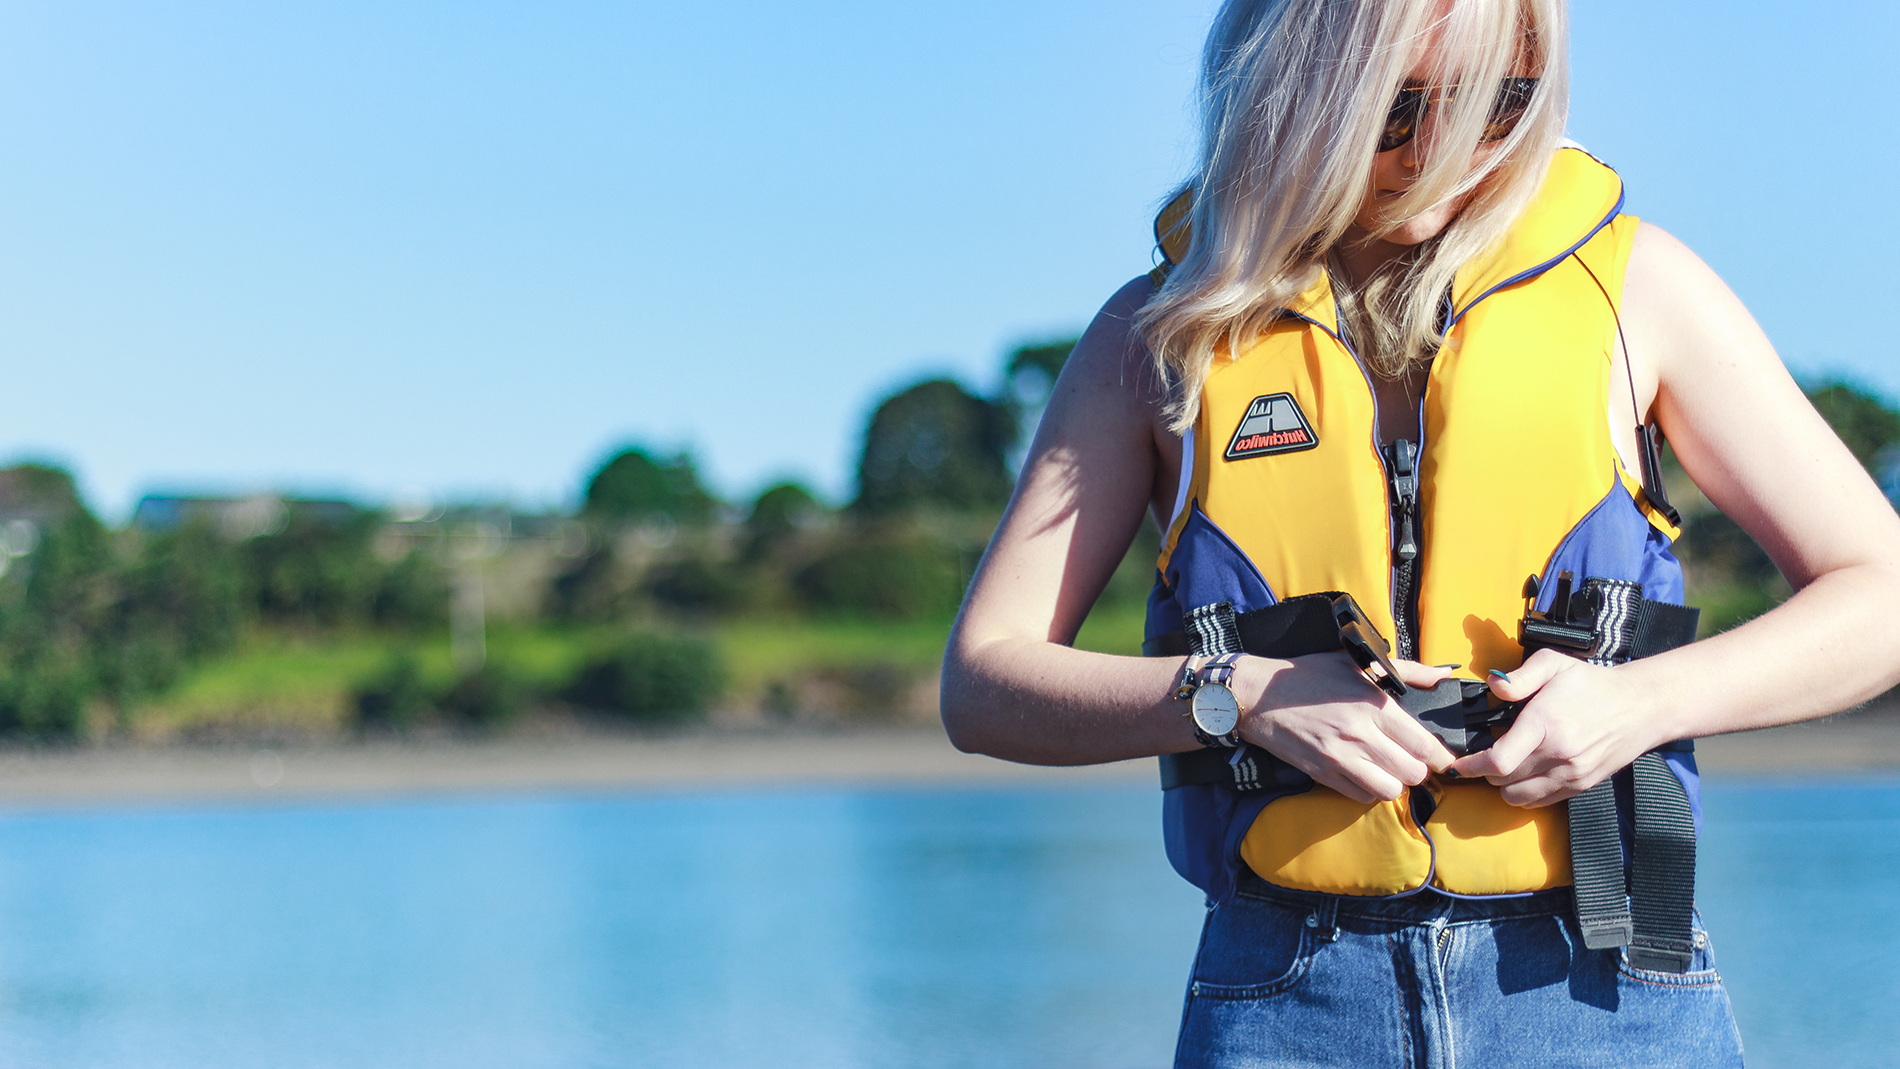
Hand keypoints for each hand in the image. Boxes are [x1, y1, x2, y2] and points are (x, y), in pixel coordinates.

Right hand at [1238, 654, 1458, 804]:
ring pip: (1389, 790)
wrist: (1259, 696)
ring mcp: (1340, 757)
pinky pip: (1361, 796)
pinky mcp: (1322, 773)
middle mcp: (1361, 734)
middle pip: (1413, 773)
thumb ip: (1406, 671)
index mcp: (1374, 705)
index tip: (1443, 759)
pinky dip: (1368, 789)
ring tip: (1386, 768)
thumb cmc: (1308, 675)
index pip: (1424, 745)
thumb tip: (1441, 675)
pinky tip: (1363, 773)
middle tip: (1408, 759)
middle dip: (1417, 769)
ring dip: (1393, 782)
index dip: (1441, 757)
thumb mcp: (1356, 663)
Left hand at [1447, 648, 1661, 806]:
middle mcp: (1558, 755)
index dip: (1471, 766)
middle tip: (1481, 757)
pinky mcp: (1581, 786)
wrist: (1640, 707)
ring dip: (1503, 785)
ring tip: (1503, 765)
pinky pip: (1540, 802)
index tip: (1458, 763)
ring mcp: (1571, 775)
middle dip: (1484, 771)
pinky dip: (1525, 793)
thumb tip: (1493, 686)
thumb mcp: (1554, 664)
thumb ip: (1519, 676)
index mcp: (1546, 724)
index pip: (1498, 761)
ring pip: (1518, 797)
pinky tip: (1525, 773)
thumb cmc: (1591, 684)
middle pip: (1502, 781)